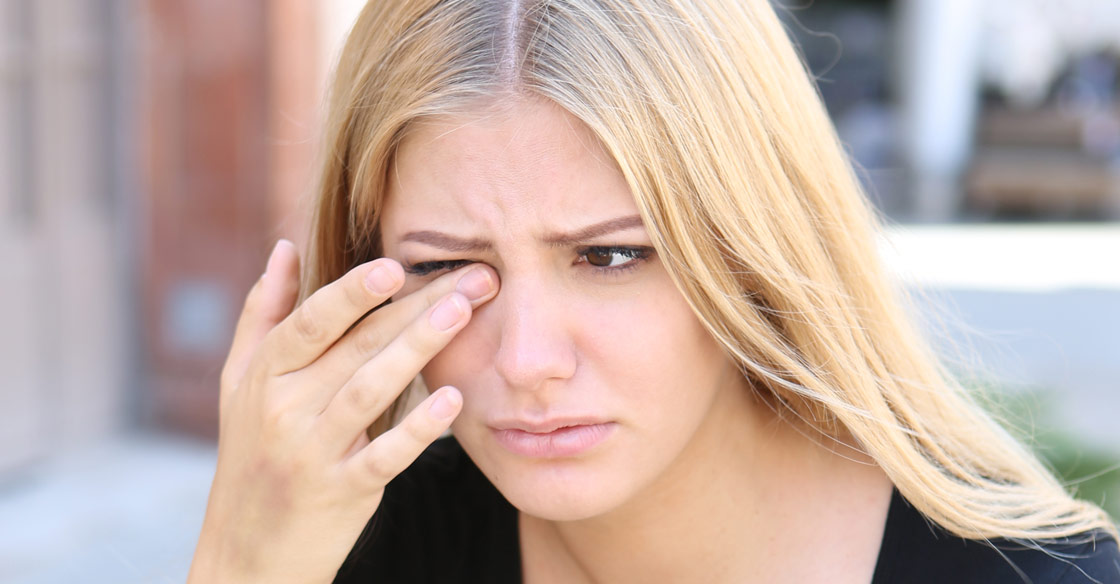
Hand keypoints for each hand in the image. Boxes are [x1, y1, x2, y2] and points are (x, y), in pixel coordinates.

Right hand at [187, 240, 497, 583]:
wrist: (247, 551)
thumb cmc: (251, 453)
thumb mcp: (239, 382)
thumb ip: (263, 314)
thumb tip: (284, 246)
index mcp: (264, 375)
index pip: (312, 322)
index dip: (352, 291)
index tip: (397, 263)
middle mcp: (284, 409)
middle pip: (358, 346)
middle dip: (416, 306)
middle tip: (472, 277)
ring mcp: (313, 452)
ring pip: (372, 391)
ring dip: (420, 349)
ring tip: (464, 313)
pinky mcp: (343, 491)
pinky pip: (385, 455)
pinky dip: (419, 428)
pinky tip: (453, 400)